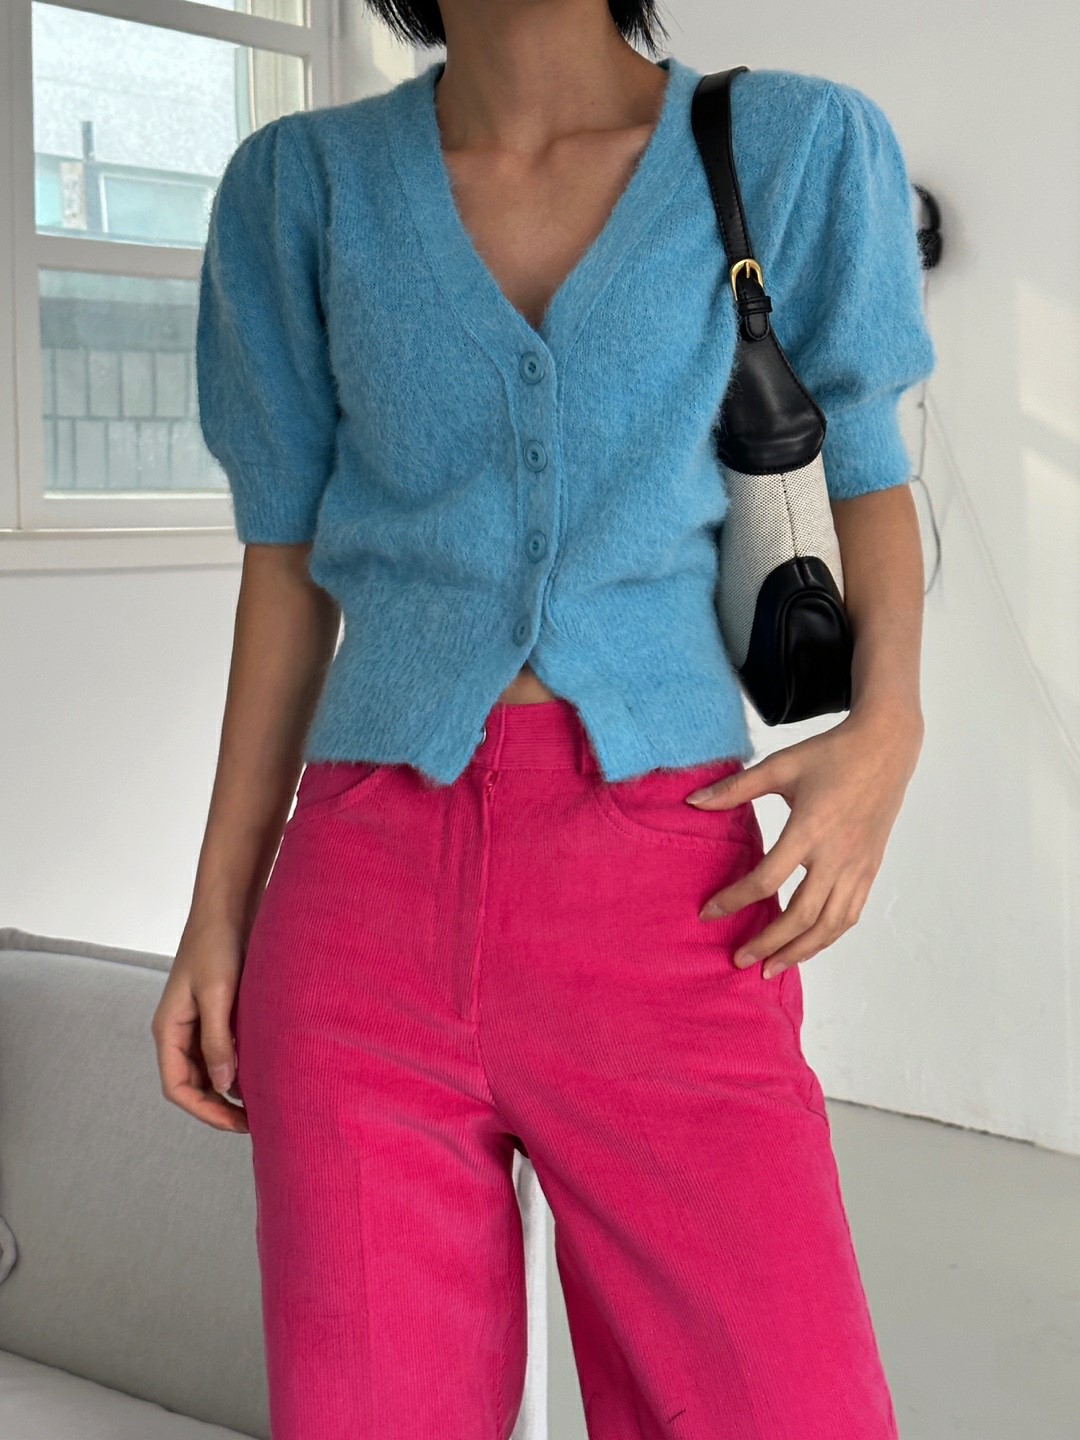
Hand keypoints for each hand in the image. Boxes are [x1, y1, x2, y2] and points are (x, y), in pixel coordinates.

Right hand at [151, 916, 249, 1132]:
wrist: (227, 907)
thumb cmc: (216, 945)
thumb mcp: (217, 993)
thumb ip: (218, 1039)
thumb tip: (226, 1084)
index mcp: (168, 1029)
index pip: (177, 1087)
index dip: (205, 1111)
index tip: (237, 1123)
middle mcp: (179, 1030)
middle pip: (193, 1084)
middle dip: (219, 1106)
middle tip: (256, 1121)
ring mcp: (197, 1022)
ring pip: (209, 1069)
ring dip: (230, 1088)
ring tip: (263, 1102)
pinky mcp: (217, 1012)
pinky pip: (222, 1050)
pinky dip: (239, 1065)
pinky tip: (263, 1072)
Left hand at [686, 706, 923, 978]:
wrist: (886, 746)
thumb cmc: (830, 753)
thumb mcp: (780, 765)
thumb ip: (736, 788)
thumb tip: (693, 802)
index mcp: (810, 828)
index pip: (767, 879)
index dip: (734, 901)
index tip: (708, 913)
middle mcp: (837, 855)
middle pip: (801, 915)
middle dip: (768, 943)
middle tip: (739, 959)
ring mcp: (858, 866)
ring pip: (829, 924)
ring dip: (798, 951)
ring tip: (770, 968)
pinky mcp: (871, 869)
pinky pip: (849, 915)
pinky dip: (826, 938)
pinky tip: (806, 947)